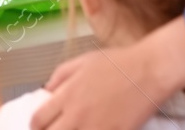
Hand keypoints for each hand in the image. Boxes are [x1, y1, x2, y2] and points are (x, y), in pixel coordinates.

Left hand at [31, 46, 159, 129]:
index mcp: (67, 95)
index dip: (35, 126)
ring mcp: (96, 128)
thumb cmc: (118, 63)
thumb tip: (46, 91)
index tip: (38, 127)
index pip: (38, 120)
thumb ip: (60, 76)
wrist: (149, 70)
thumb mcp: (83, 61)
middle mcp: (77, 115)